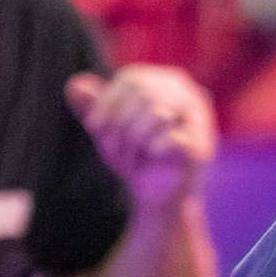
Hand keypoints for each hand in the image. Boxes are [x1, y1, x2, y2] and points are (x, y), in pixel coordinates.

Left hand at [65, 64, 216, 208]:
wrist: (159, 198)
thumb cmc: (135, 157)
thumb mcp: (107, 129)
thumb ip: (91, 105)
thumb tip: (74, 85)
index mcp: (167, 82)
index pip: (132, 78)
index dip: (107, 101)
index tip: (92, 127)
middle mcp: (188, 94)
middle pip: (143, 93)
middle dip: (119, 122)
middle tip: (111, 149)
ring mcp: (198, 120)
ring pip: (157, 113)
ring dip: (133, 138)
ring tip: (130, 156)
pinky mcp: (201, 146)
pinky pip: (171, 138)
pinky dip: (152, 149)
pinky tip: (152, 157)